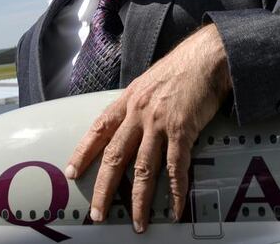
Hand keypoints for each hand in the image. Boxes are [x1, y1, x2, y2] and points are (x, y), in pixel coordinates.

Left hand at [65, 24, 231, 232]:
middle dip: (104, 189)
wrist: (208, 56)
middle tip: (97, 213)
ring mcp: (159, 123)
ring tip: (138, 224)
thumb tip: (134, 122)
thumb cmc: (183, 66)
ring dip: (139, 201)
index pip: (98, 129)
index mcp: (128, 100)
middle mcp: (138, 113)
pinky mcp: (183, 130)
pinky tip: (175, 209)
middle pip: (115, 157)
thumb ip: (139, 102)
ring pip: (142, 170)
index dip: (83, 151)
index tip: (71, 171)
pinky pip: (176, 168)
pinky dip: (176, 192)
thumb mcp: (150, 80)